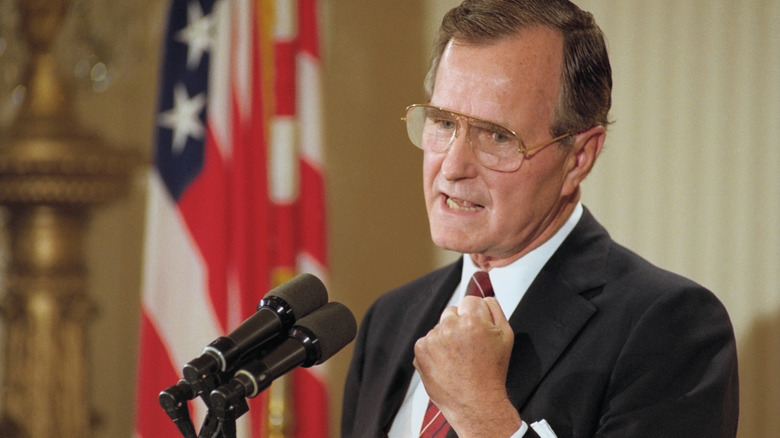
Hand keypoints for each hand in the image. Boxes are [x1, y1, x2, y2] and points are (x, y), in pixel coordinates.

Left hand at [413, 296, 520, 436]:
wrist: (476, 404)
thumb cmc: (493, 372)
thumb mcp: (506, 337)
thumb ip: (495, 310)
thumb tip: (483, 298)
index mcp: (472, 320)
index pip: (470, 301)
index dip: (476, 316)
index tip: (477, 330)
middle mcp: (449, 327)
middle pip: (451, 312)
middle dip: (459, 324)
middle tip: (468, 347)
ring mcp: (432, 339)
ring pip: (439, 327)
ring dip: (446, 337)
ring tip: (458, 359)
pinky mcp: (420, 352)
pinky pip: (427, 342)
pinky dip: (434, 350)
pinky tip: (446, 364)